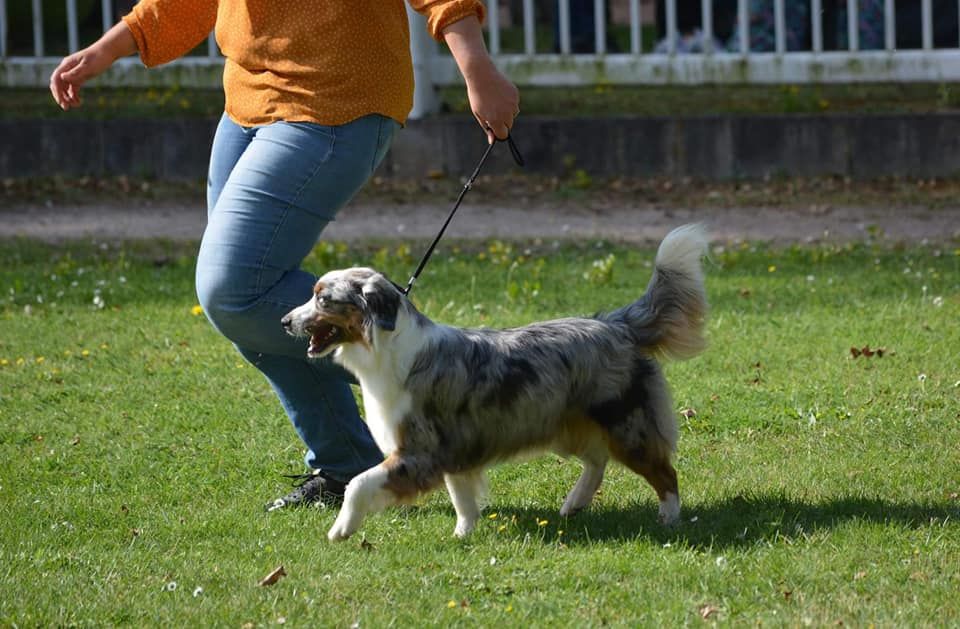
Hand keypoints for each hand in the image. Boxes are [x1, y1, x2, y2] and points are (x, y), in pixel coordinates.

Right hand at [50, 21, 137, 110]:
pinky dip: (74, 96)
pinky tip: (79, 102)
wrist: (108, 52)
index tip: (61, 101)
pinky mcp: (81, 77)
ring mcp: (73, 73)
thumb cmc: (98, 57)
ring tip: (75, 106)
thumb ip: (76, 72)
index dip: (57, 91)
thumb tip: (62, 77)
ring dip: (67, 97)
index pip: (56, 79)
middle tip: (66, 107)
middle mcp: (67, 69)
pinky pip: (74, 88)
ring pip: (66, 88)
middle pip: (58, 84)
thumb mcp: (88, 66)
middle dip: (60, 96)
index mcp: (67, 65)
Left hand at [442, 16, 519, 142]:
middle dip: (502, 122)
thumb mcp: (478, 113)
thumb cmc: (477, 95)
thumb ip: (487, 128)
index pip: (503, 134)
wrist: (482, 75)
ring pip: (513, 114)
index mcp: (495, 120)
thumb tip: (493, 141)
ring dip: (507, 112)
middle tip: (492, 112)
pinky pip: (515, 104)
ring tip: (496, 102)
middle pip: (509, 125)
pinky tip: (500, 95)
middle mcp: (506, 114)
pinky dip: (509, 102)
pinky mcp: (516, 95)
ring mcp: (512, 104)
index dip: (498, 132)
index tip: (494, 128)